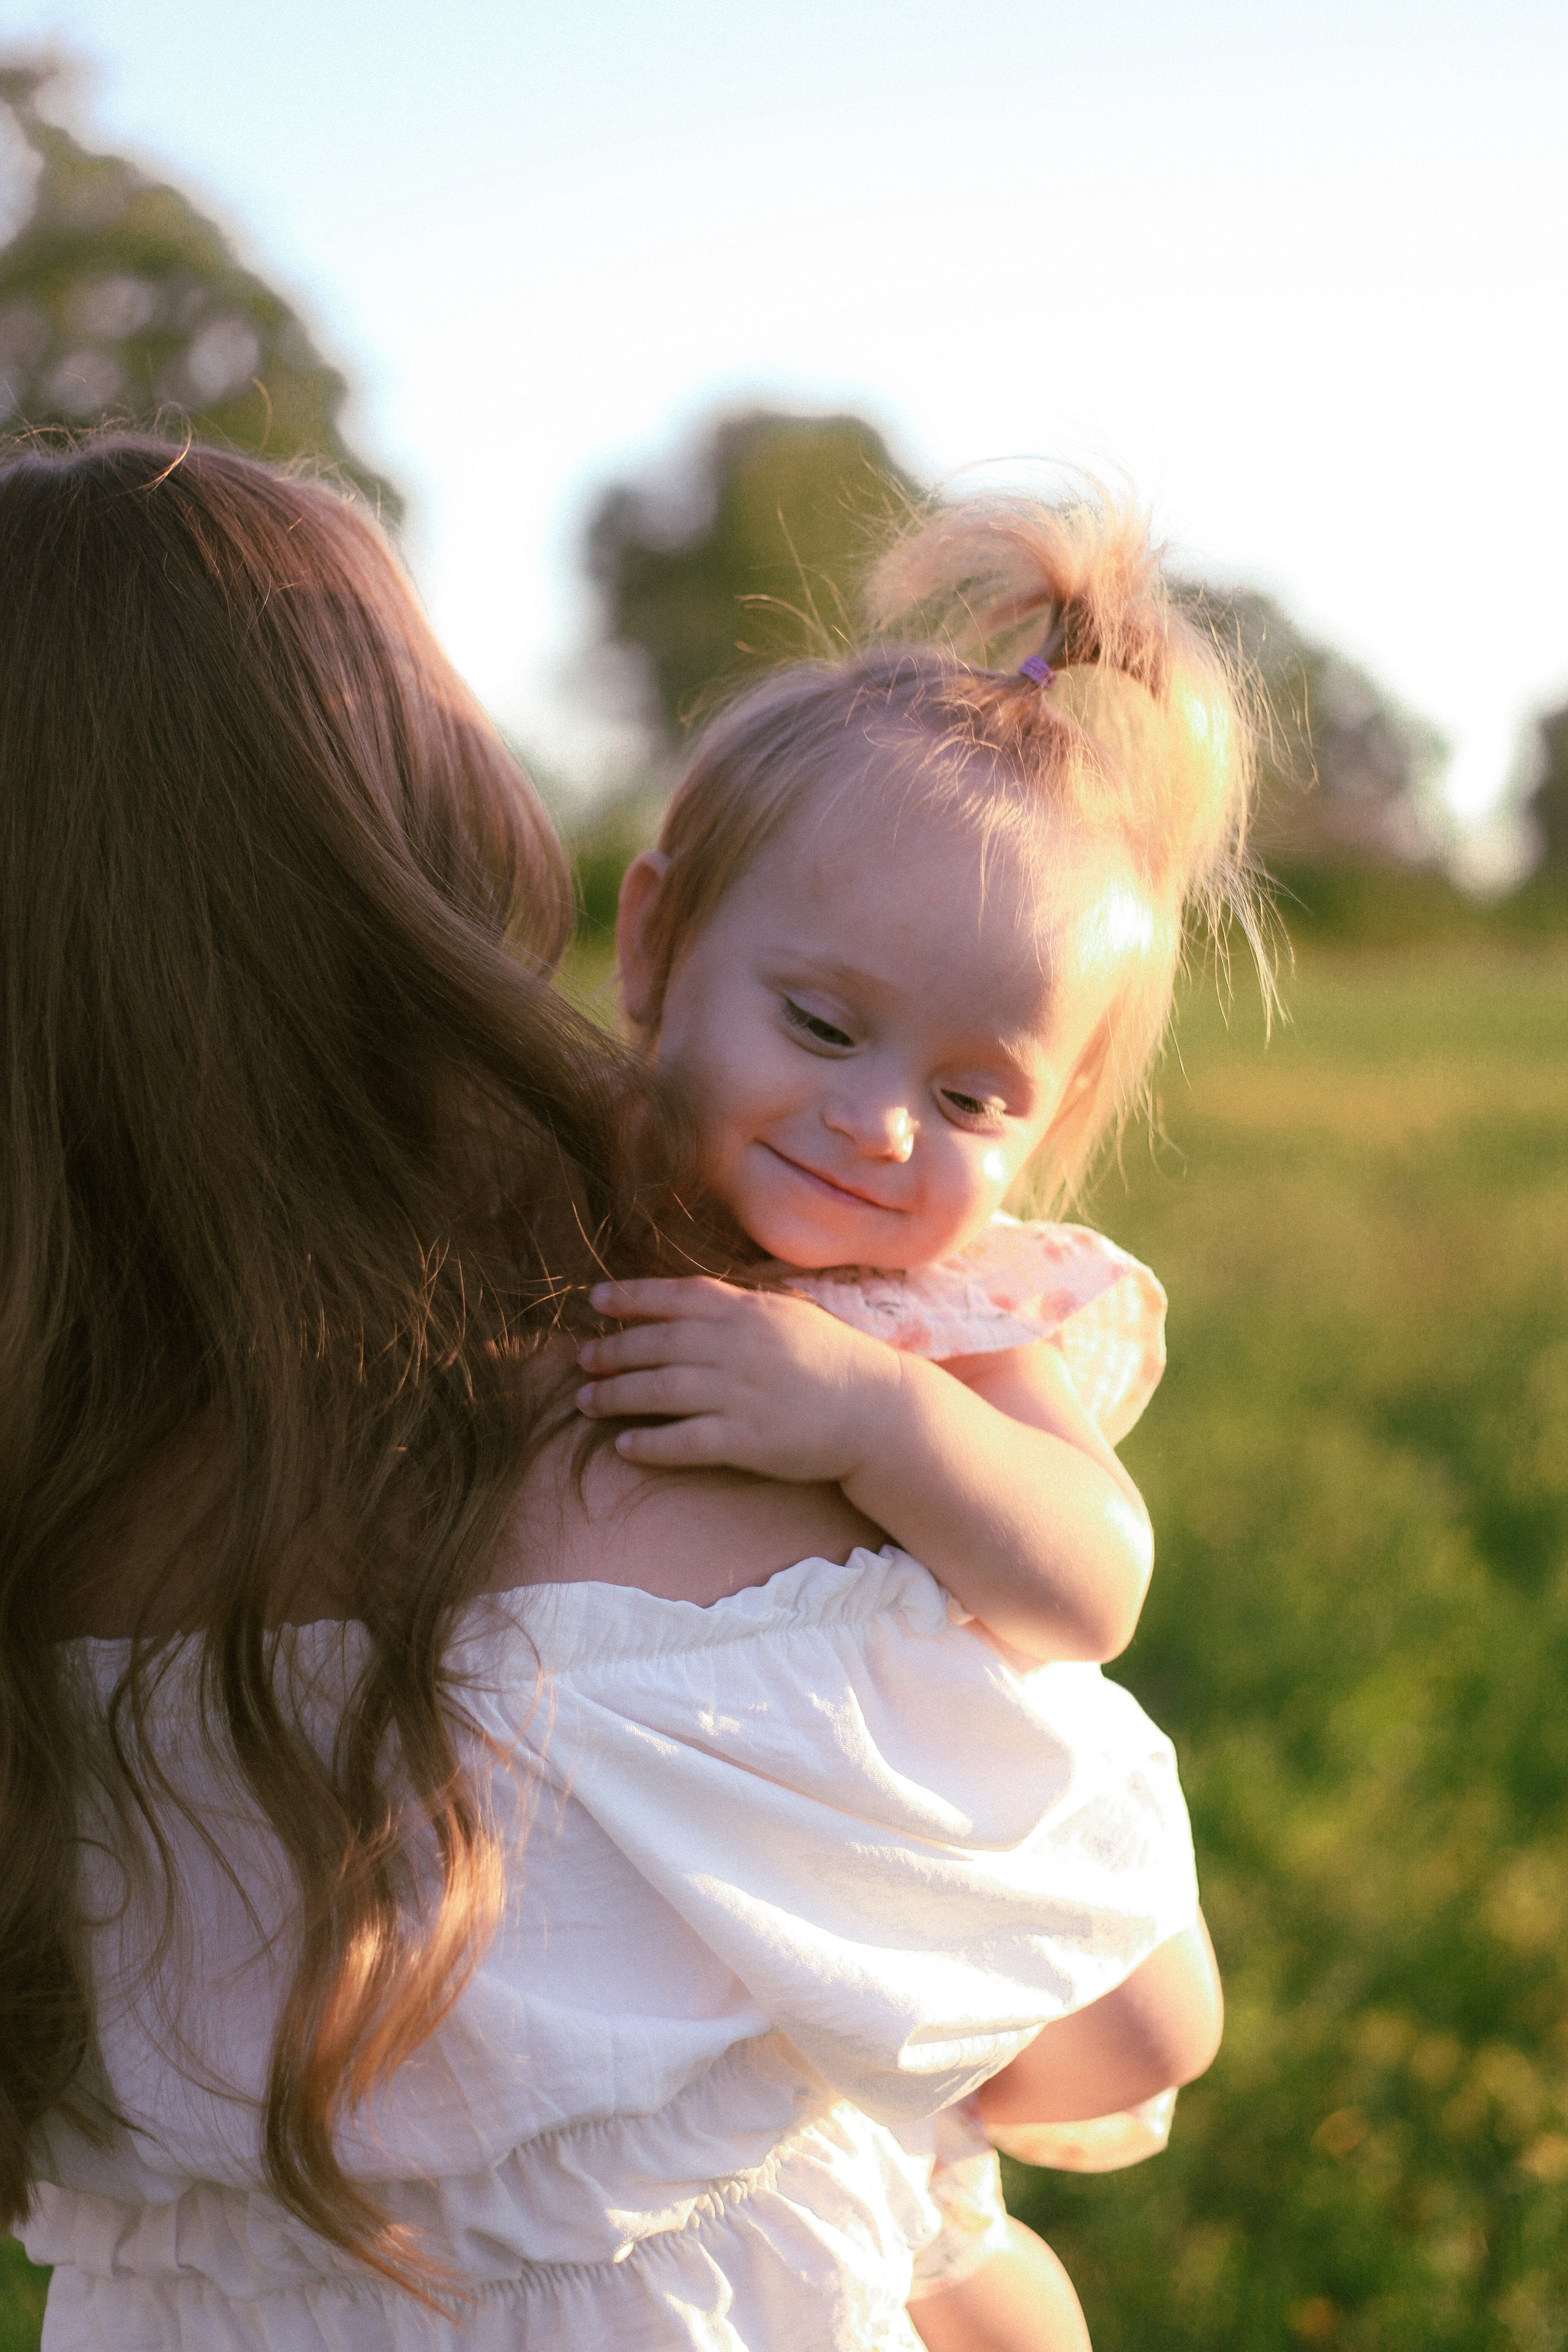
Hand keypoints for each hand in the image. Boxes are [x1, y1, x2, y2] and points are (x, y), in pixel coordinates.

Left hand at [576, 1277, 901, 1478]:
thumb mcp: (786, 1316)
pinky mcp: (746, 1440)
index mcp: (748, 1311)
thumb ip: (738, 1308)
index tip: (595, 1300)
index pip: (676, 1295)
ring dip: (615, 1395)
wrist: (878, 1410)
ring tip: (586, 1401)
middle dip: (612, 1351)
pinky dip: (649, 1443)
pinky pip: (683, 1441)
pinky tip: (624, 1446)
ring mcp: (741, 1393)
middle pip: (657, 1344)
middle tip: (582, 1360)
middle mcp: (739, 1346)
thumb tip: (686, 1304)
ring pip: (659, 1391)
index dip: (631, 1297)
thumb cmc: (830, 1360)